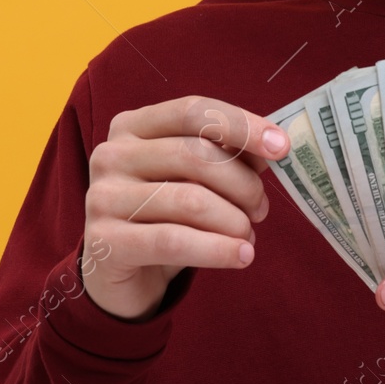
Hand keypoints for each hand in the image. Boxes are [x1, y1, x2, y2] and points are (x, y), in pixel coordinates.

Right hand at [82, 95, 289, 319]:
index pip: (193, 111)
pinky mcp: (104, 242)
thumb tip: (271, 147)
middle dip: (243, 183)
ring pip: (190, 200)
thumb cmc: (163, 214)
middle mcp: (111, 154)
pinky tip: (242, 256)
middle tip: (262, 209)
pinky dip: (218, 249)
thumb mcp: (193, 179)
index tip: (281, 147)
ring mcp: (102, 197)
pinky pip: (174, 241)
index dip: (241, 125)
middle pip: (196, 155)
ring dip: (234, 221)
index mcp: (133, 126)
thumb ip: (226, 155)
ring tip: (249, 236)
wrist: (118, 272)